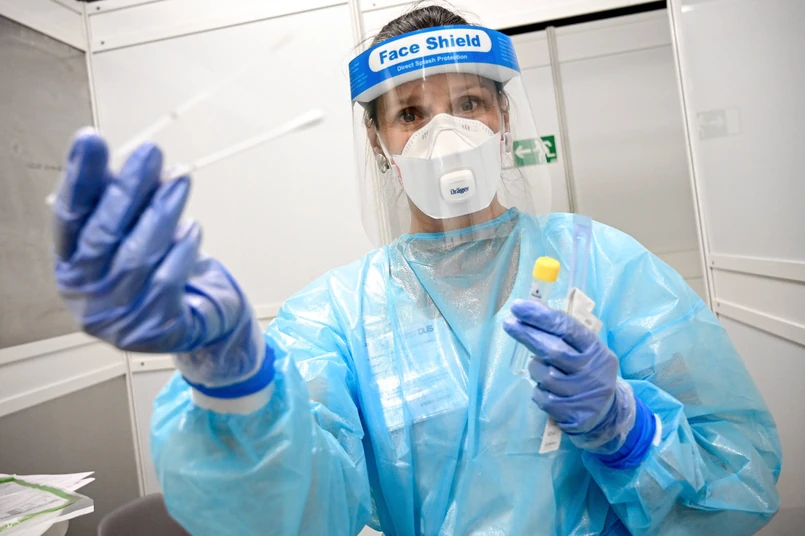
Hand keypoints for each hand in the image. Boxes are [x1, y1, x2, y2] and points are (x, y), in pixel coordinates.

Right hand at [52, 129, 266, 387]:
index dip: (79, 178)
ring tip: (180, 180)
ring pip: (138, 255)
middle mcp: (86, 295)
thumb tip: (124, 162)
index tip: (90, 139)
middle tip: (150, 153)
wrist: (194, 323)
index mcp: (71, 267)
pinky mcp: (154, 329)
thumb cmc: (157, 273)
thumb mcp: (131, 237)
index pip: (70, 216)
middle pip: (103, 234)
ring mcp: (118, 317)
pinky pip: (167, 281)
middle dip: (128, 189)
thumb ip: (121, 204)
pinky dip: (181, 250)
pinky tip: (191, 228)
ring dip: (162, 212)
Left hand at [503, 299, 635, 451]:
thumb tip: (531, 312)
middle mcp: (593, 371)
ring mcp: (584, 394)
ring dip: (535, 368)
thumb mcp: (586, 351)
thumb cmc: (587, 373)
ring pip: (546, 376)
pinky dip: (538, 391)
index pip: (567, 328)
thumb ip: (564, 335)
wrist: (608, 413)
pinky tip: (544, 389)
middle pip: (554, 350)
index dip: (541, 316)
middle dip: (528, 335)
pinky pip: (544, 398)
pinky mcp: (574, 415)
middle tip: (509, 324)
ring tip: (538, 367)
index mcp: (596, 350)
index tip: (519, 307)